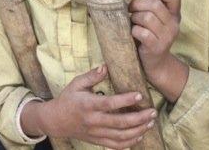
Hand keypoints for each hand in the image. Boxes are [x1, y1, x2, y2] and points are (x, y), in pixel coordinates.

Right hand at [28, 65, 155, 148]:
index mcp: (88, 105)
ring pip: (121, 136)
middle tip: (153, 112)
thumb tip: (106, 67)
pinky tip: (140, 135)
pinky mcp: (97, 141)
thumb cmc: (68, 99)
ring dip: (138, 130)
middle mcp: (93, 121)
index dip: (125, 100)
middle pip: (120, 122)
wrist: (56, 121)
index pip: (109, 103)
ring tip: (150, 122)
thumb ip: (91, 76)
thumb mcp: (76, 84)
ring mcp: (96, 133)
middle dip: (139, 118)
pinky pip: (116, 145)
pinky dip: (130, 143)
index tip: (139, 95)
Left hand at [129, 0, 182, 84]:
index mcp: (175, 15)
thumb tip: (133, 0)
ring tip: (132, 22)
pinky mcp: (156, 47)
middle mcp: (173, 25)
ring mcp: (166, 37)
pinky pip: (142, 32)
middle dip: (138, 4)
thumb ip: (151, 7)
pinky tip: (133, 33)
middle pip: (155, 5)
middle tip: (130, 9)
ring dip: (134, 18)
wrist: (157, 63)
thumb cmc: (151, 35)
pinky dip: (134, 30)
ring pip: (147, 17)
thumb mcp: (156, 20)